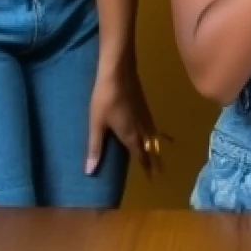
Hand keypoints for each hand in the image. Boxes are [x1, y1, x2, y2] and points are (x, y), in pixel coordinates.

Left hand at [87, 60, 168, 177]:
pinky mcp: (143, 105)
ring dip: (155, 146)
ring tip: (158, 153)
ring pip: (152, 135)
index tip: (152, 178)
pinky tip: (151, 129)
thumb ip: (95, 147)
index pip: (140, 154)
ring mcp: (144, 114)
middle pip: (150, 146)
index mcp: (130, 134)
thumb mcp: (96, 124)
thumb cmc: (105, 99)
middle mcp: (140, 127)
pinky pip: (152, 124)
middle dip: (154, 159)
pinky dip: (154, 132)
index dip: (145, 166)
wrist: (118, 72)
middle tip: (159, 171)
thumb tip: (90, 172)